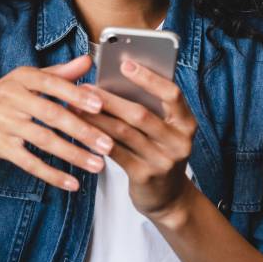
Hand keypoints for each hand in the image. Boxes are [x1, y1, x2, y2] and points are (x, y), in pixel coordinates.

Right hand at [0, 55, 114, 191]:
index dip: (76, 95)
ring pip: (44, 140)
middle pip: (52, 114)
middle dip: (83, 131)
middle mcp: (13, 98)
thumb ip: (58, 73)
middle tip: (107, 143)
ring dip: (73, 154)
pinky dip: (51, 174)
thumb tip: (87, 61)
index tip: (99, 106)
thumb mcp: (23, 80)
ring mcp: (5, 123)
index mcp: (22, 78)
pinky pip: (29, 162)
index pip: (53, 84)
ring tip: (96, 164)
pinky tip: (70, 183)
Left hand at [76, 60, 197, 218]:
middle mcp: (179, 142)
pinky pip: (115, 152)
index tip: (126, 63)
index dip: (149, 78)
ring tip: (76, 105)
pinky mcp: (145, 176)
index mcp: (186, 123)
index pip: (172, 94)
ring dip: (97, 117)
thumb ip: (150, 108)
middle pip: (141, 113)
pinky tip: (82, 129)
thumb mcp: (165, 130)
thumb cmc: (160, 152)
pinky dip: (97, 138)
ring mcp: (163, 161)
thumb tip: (115, 79)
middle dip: (110, 99)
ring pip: (124, 132)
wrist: (168, 198)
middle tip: (85, 87)